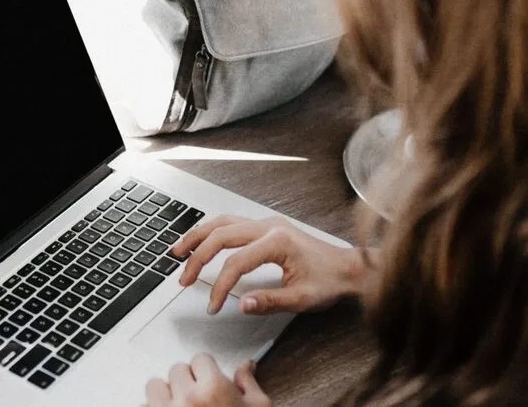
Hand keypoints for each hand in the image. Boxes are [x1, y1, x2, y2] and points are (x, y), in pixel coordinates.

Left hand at [145, 355, 269, 406]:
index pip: (200, 359)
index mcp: (214, 389)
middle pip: (176, 370)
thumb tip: (246, 367)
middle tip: (200, 399)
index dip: (208, 371)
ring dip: (166, 395)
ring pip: (155, 386)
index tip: (210, 381)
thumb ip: (248, 386)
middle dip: (188, 381)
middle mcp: (187, 399)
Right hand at [173, 215, 369, 314]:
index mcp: (277, 242)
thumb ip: (270, 301)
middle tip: (183, 279)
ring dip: (198, 236)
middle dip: (197, 257)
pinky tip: (201, 241)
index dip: (220, 286)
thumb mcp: (302, 299)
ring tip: (178, 251)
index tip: (213, 305)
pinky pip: (231, 222)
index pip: (235, 263)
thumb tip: (241, 304)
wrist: (349, 268)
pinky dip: (211, 231)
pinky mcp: (266, 227)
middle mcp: (269, 226)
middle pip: (221, 235)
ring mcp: (267, 223)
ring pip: (222, 222)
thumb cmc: (330, 281)